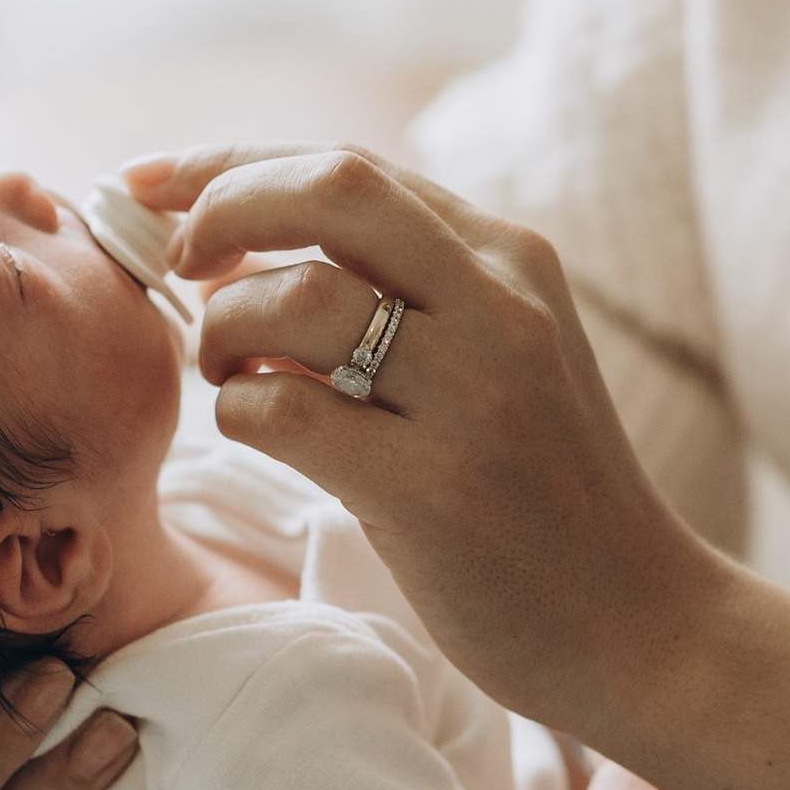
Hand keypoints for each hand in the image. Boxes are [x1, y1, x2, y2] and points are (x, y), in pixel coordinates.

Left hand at [125, 142, 729, 741]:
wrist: (643, 626)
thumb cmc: (544, 494)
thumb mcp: (501, 356)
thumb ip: (409, 291)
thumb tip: (242, 247)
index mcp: (510, 259)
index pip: (349, 167)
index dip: (228, 163)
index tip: (147, 183)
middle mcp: (500, 306)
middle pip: (328, 190)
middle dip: (221, 208)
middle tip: (179, 267)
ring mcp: (474, 395)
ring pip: (295, 299)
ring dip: (224, 330)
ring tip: (228, 373)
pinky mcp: (436, 489)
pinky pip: (283, 412)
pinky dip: (238, 412)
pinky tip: (256, 432)